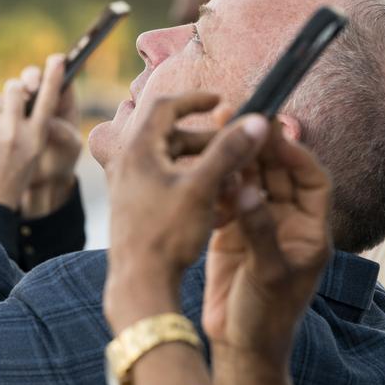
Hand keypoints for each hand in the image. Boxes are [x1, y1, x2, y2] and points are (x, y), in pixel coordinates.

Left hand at [0, 55, 76, 209]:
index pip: (48, 100)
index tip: (57, 59)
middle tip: (15, 96)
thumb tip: (20, 97)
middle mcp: (16, 132)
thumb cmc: (12, 176)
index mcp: (37, 138)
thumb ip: (29, 126)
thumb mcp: (31, 154)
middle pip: (14, 88)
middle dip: (14, 89)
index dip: (53, 77)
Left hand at [103, 92, 268, 332]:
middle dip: (208, 142)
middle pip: (172, 137)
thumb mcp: (203, 189)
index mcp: (138, 151)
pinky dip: (192, 187)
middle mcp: (128, 165)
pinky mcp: (136, 208)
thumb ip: (229, 152)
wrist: (140, 285)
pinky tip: (217, 208)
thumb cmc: (167, 236)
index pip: (165, 107)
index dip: (195, 99)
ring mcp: (130, 188)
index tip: (220, 101)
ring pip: (173, 164)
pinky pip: (168, 185)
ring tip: (232, 183)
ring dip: (204, 167)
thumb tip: (256, 120)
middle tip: (236, 149)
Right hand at [201, 123, 332, 368]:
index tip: (275, 132)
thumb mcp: (269, 275)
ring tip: (218, 130)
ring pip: (251, 182)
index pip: (312, 179)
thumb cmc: (269, 319)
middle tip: (241, 117)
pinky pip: (227, 199)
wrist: (241, 350)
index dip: (296, 154)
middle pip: (279, 173)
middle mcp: (289, 222)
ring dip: (237, 158)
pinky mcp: (231, 234)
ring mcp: (259, 225)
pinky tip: (204, 164)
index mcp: (312, 230)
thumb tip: (246, 190)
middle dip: (262, 147)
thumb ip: (259, 231)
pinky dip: (217, 182)